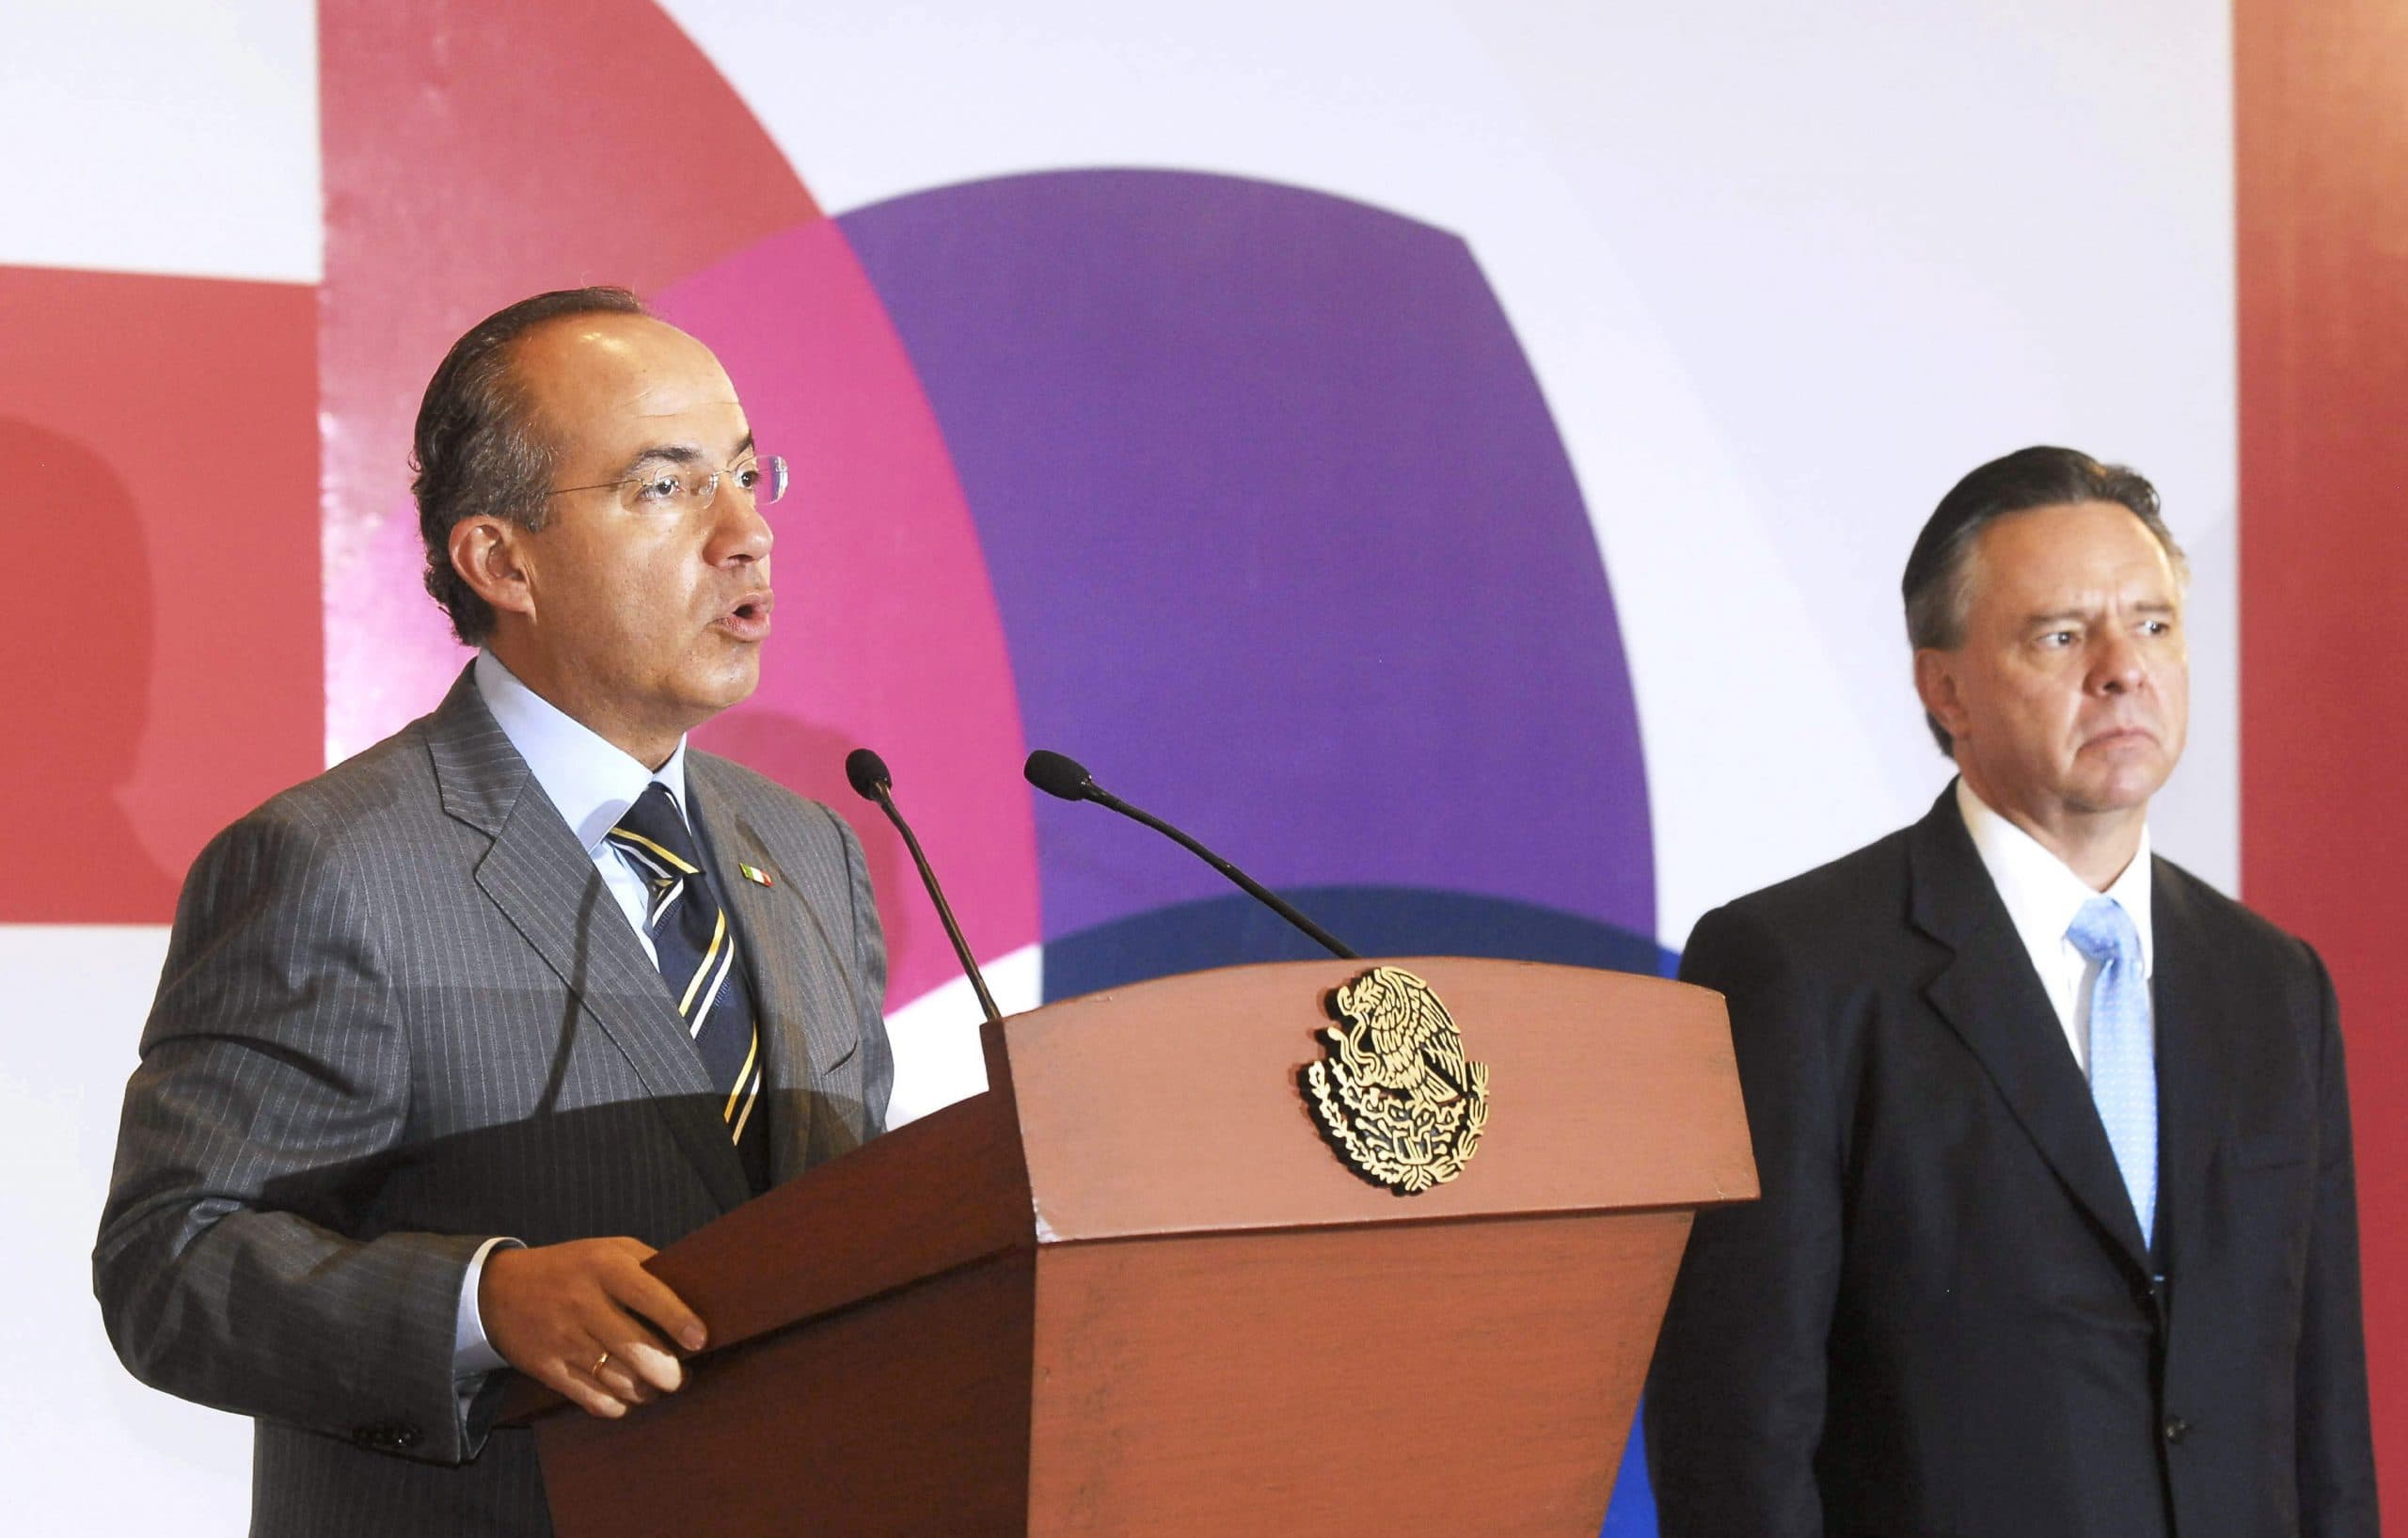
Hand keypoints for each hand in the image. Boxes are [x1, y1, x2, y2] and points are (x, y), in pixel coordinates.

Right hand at [479, 1237, 707, 1418]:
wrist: (499, 1290)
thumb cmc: (572, 1269)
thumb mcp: (609, 1251)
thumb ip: (649, 1269)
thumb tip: (698, 1297)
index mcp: (604, 1267)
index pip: (648, 1295)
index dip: (678, 1320)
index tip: (699, 1340)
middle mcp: (583, 1303)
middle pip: (636, 1349)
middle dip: (667, 1372)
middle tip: (680, 1377)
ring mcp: (564, 1339)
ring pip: (619, 1381)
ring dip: (647, 1391)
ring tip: (657, 1385)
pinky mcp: (549, 1369)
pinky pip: (594, 1399)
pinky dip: (619, 1404)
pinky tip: (627, 1395)